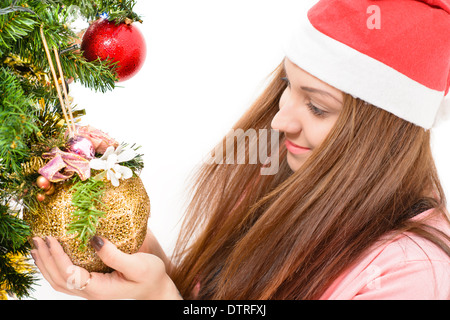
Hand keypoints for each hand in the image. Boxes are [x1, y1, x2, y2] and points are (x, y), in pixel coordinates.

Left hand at [31, 236, 181, 299]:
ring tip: (37, 246)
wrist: (155, 289)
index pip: (69, 274)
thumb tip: (94, 239)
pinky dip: (54, 265)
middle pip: (58, 279)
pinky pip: (66, 277)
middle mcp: (90, 292)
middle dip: (45, 259)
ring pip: (58, 281)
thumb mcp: (138, 265)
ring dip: (45, 264)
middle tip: (36, 238)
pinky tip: (52, 254)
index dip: (57, 256)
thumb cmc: (150, 276)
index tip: (51, 237)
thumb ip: (114, 255)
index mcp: (99, 289)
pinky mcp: (91, 284)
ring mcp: (89, 290)